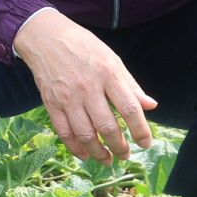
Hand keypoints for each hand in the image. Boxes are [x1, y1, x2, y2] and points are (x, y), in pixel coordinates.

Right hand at [12, 8, 158, 162]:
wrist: (45, 37)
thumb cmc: (83, 46)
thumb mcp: (112, 59)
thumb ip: (131, 84)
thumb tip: (151, 105)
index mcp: (108, 74)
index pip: (129, 108)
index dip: (140, 130)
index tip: (146, 143)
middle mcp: (88, 87)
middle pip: (107, 126)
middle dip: (120, 146)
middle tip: (126, 155)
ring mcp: (67, 97)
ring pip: (86, 134)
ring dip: (99, 152)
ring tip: (108, 160)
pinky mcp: (50, 103)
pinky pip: (64, 132)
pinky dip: (75, 148)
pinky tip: (85, 155)